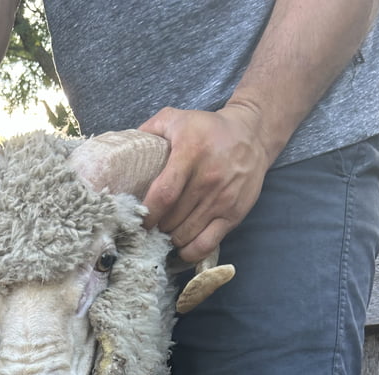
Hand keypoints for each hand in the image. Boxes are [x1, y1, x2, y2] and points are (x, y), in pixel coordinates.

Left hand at [138, 104, 273, 263]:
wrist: (253, 135)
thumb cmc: (209, 129)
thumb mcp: (179, 118)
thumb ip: (150, 129)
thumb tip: (124, 148)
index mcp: (191, 153)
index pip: (164, 194)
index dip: (148, 214)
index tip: (139, 220)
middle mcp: (209, 178)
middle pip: (172, 220)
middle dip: (156, 229)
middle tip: (149, 228)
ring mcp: (223, 199)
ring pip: (186, 235)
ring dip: (170, 240)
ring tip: (164, 234)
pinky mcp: (234, 214)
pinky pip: (206, 245)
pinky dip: (189, 252)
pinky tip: (182, 246)